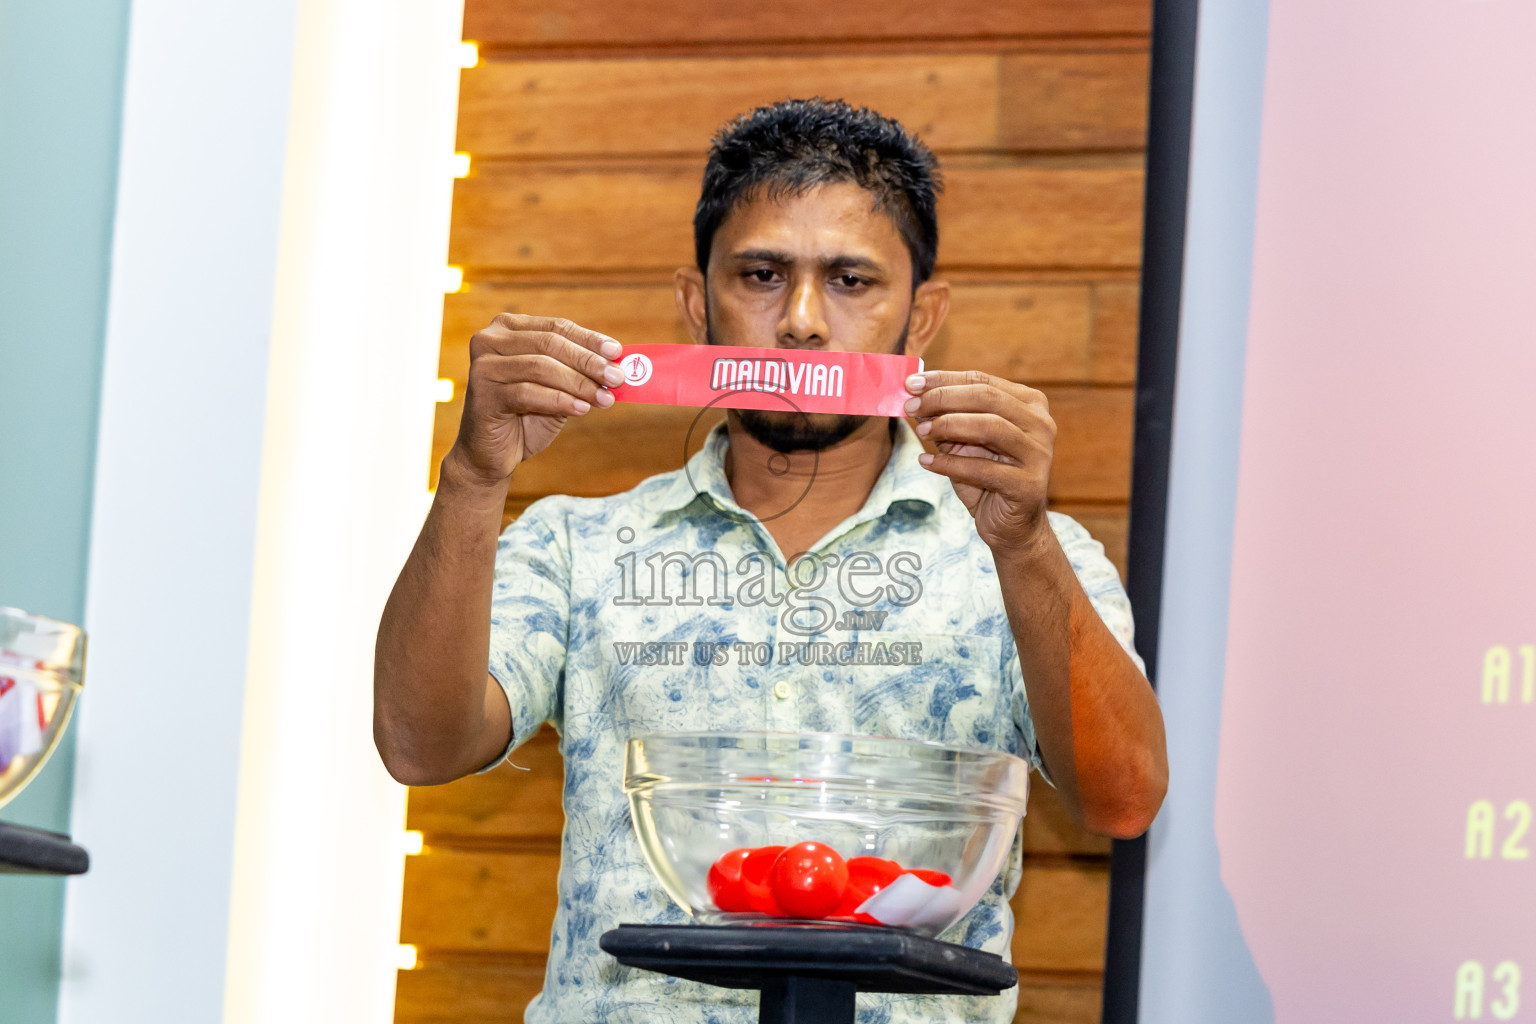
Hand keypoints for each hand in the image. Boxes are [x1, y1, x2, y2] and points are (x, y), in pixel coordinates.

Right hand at [448, 315, 623, 484]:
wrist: (491, 454)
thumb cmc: (526, 417)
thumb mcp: (558, 389)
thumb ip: (579, 373)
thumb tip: (616, 365)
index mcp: (508, 328)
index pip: (556, 328)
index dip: (589, 339)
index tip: (617, 352)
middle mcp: (490, 340)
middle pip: (549, 344)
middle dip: (588, 361)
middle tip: (617, 377)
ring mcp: (483, 366)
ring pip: (540, 366)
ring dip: (579, 383)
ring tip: (605, 399)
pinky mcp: (482, 394)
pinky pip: (528, 393)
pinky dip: (559, 401)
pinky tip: (581, 410)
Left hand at [903, 370, 1055, 552]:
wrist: (1010, 526)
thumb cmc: (986, 479)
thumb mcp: (963, 443)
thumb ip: (946, 419)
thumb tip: (914, 397)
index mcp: (1029, 404)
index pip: (981, 380)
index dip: (944, 379)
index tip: (911, 383)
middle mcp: (1041, 424)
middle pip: (986, 397)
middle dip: (942, 399)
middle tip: (911, 407)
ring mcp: (1039, 454)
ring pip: (989, 426)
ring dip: (948, 425)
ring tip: (922, 431)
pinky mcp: (1029, 485)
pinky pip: (983, 469)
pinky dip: (950, 463)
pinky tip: (926, 461)